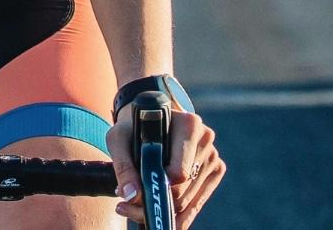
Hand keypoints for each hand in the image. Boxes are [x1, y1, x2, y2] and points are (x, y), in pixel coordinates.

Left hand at [106, 107, 224, 227]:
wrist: (148, 117)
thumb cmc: (133, 126)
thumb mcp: (119, 138)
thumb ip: (123, 166)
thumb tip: (131, 196)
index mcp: (189, 125)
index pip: (179, 173)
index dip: (156, 188)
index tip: (133, 196)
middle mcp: (205, 140)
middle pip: (182, 192)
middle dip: (155, 204)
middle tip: (126, 206)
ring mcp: (211, 156)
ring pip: (188, 203)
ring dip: (163, 211)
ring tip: (135, 207)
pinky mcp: (214, 170)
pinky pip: (196, 204)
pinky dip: (175, 214)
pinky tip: (156, 209)